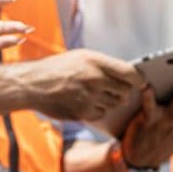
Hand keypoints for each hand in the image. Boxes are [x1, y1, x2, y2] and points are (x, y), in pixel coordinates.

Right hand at [28, 49, 143, 121]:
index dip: (139, 80)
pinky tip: (87, 102)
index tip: (140, 82)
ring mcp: (89, 97)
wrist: (32, 84)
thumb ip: (103, 66)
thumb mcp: (80, 57)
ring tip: (95, 94)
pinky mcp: (82, 112)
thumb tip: (126, 76)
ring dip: (110, 101)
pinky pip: (101, 114)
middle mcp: (95, 79)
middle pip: (125, 92)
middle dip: (122, 91)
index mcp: (96, 62)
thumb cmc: (56, 68)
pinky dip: (98, 110)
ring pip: (114, 104)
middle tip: (113, 89)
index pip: (131, 74)